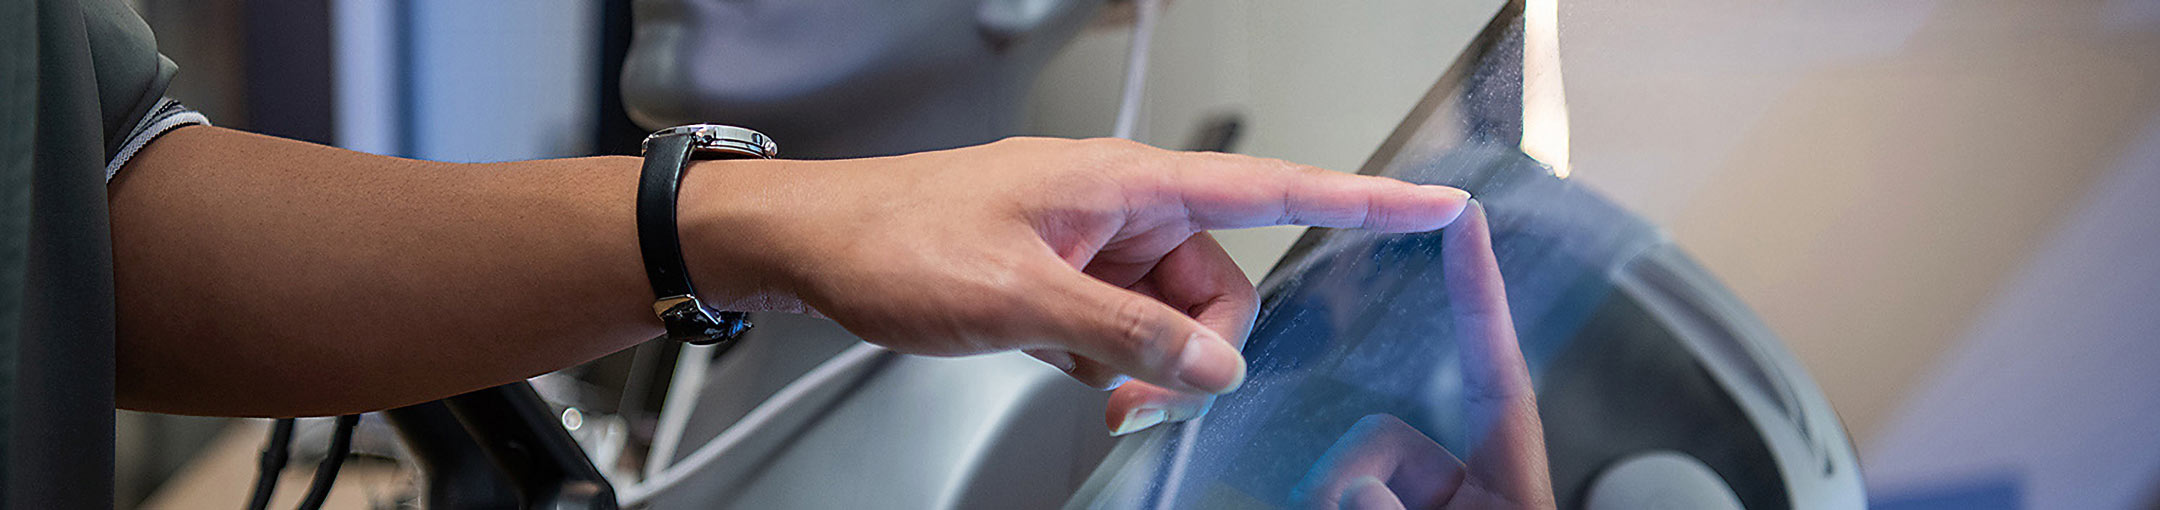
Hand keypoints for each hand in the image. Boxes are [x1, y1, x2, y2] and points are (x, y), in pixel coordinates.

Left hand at [679, 137, 1471, 432]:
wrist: (812, 246)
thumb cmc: (896, 238)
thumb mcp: (1019, 294)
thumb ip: (1125, 333)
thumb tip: (1212, 367)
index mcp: (1125, 182)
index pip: (1268, 188)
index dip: (1360, 201)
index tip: (1434, 207)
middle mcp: (1120, 207)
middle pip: (1219, 283)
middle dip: (1199, 348)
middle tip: (1141, 394)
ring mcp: (1091, 245)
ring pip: (1171, 317)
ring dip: (1149, 365)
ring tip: (1092, 389)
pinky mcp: (1064, 280)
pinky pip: (1124, 328)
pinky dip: (1112, 362)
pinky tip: (1068, 371)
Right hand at [1287, 203, 1553, 509]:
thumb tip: (1360, 487)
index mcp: (1508, 487)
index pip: (1496, 369)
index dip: (1481, 289)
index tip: (1467, 218)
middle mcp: (1461, 490)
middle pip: (1381, 429)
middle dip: (1350, 466)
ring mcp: (1415, 506)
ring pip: (1344, 466)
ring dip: (1327, 494)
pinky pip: (1322, 490)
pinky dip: (1318, 506)